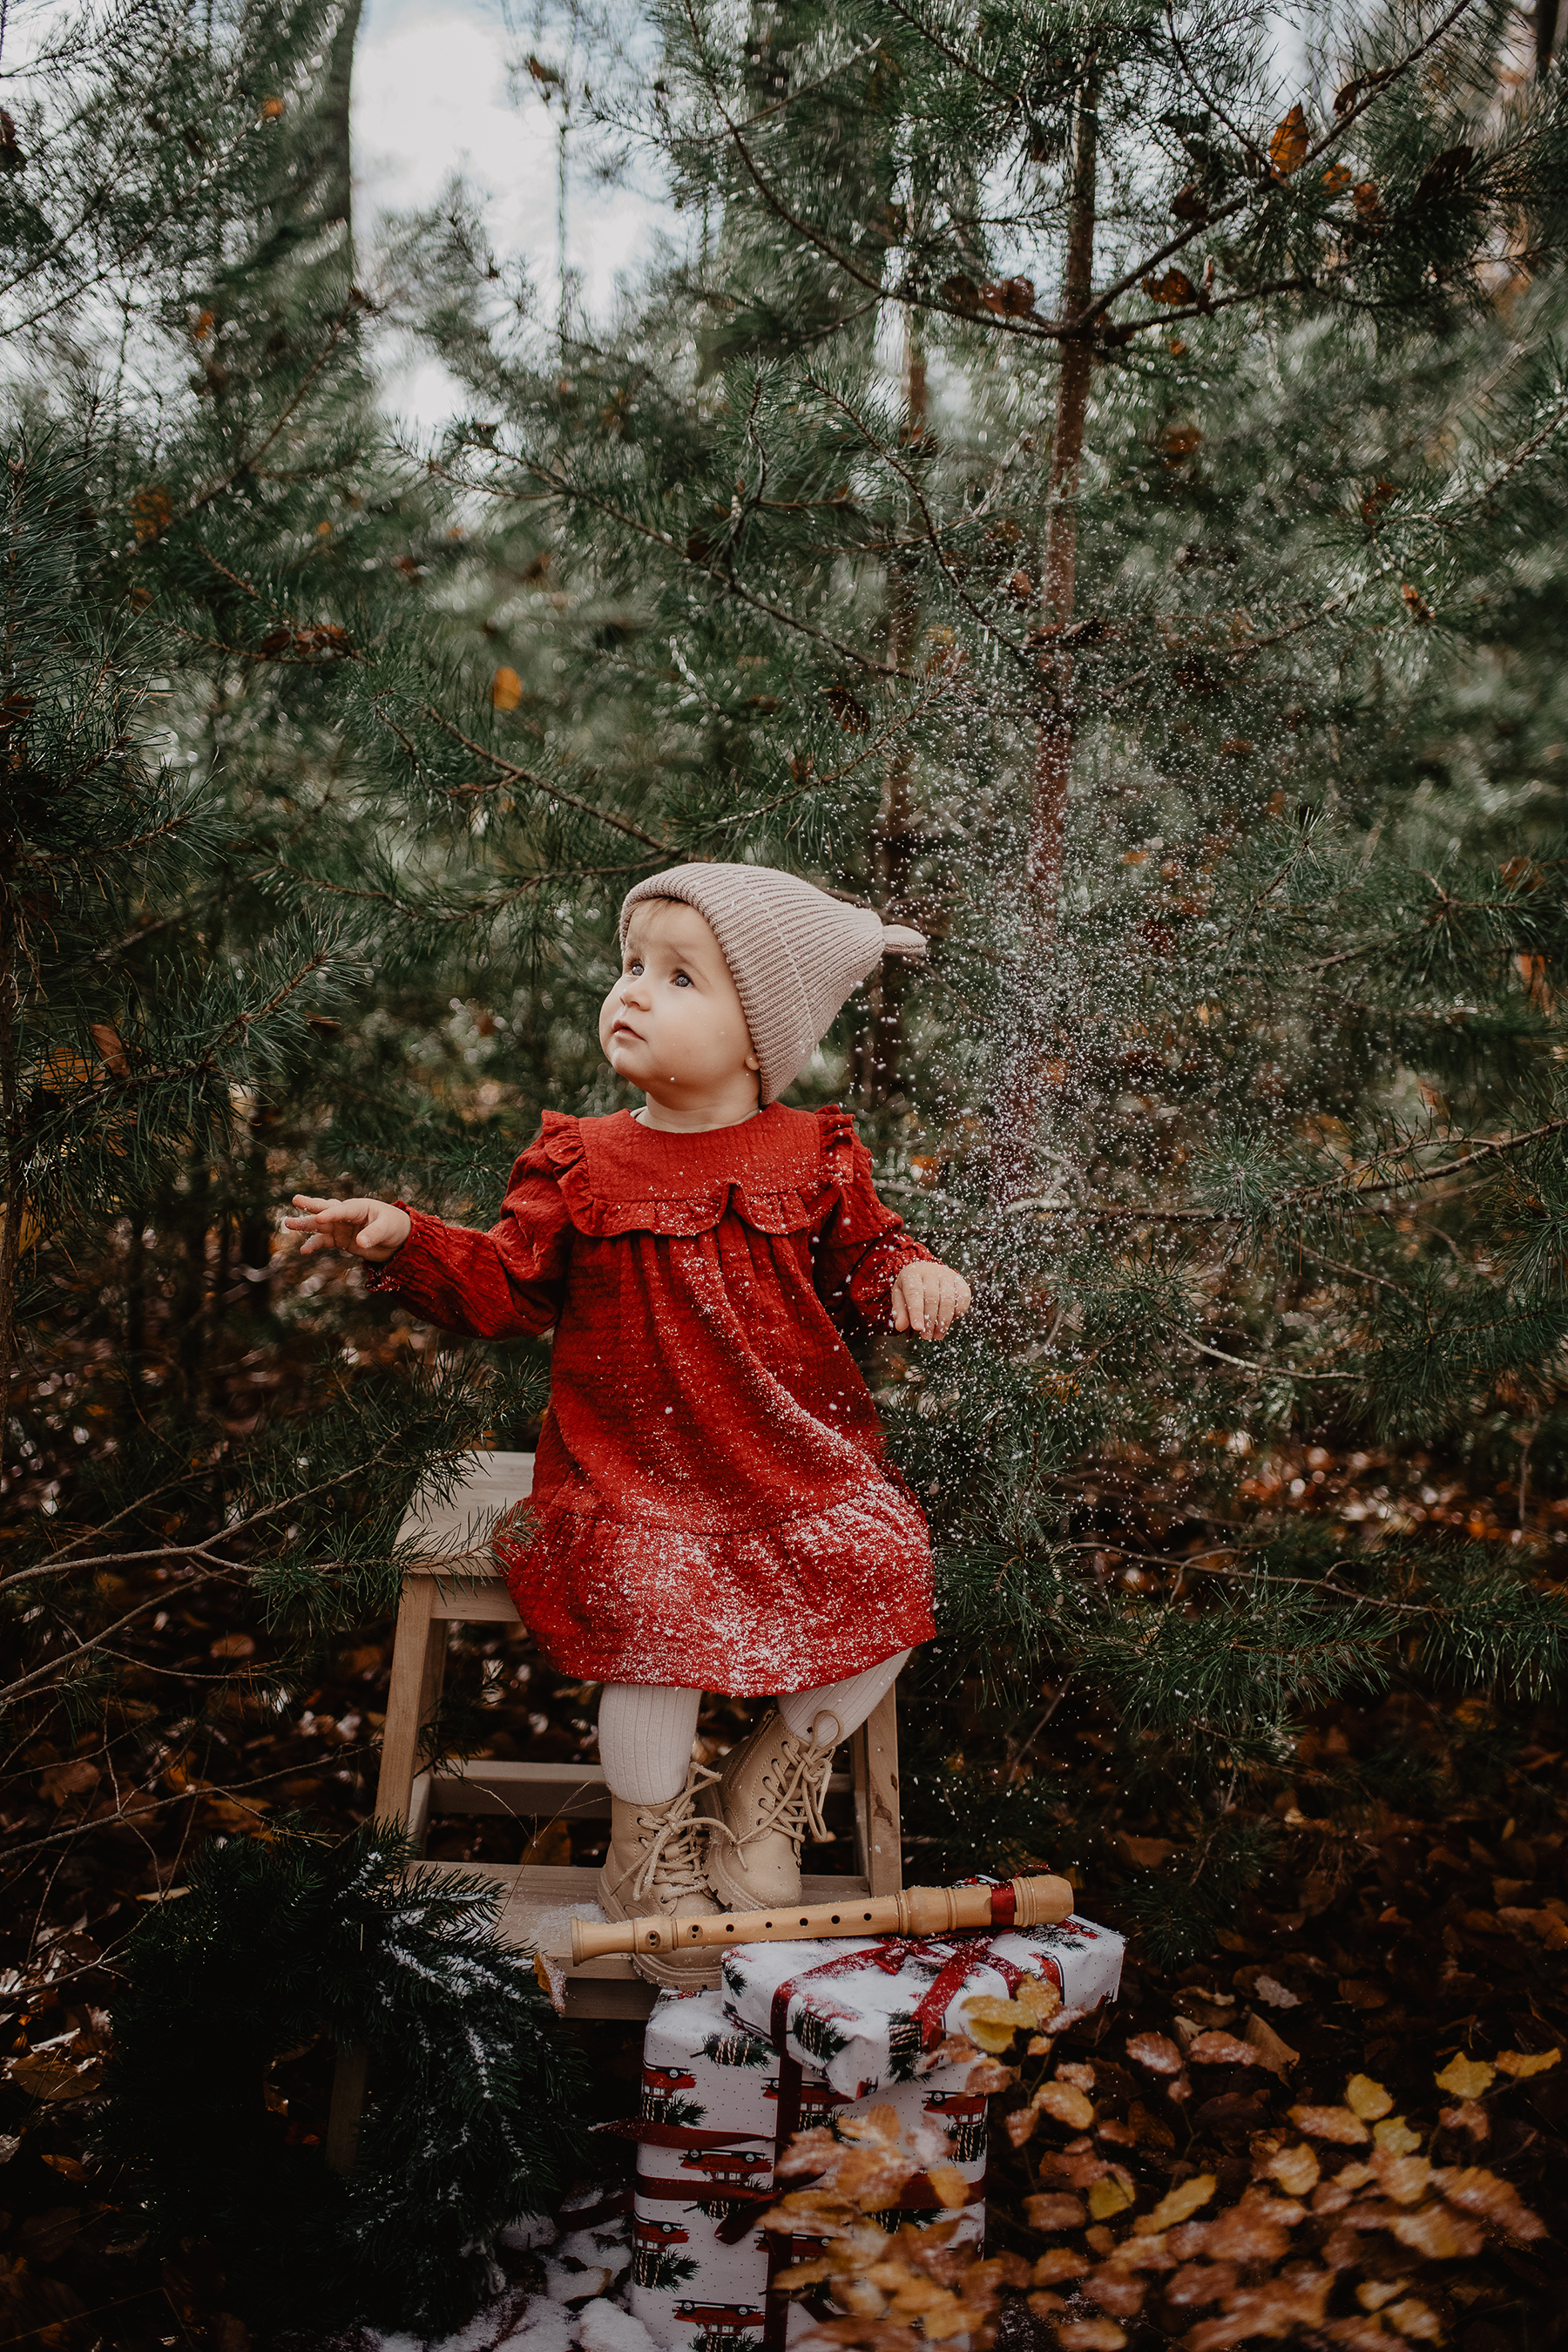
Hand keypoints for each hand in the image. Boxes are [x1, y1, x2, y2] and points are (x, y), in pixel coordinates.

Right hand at [284, 1194, 411, 1262]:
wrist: (398, 1239)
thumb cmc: (394, 1227)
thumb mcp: (387, 1229)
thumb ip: (373, 1235)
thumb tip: (360, 1243)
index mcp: (359, 1207)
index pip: (342, 1209)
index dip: (331, 1213)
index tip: (320, 1217)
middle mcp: (346, 1215)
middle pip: (326, 1209)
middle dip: (311, 1206)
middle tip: (295, 1200)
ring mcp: (341, 1227)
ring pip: (319, 1225)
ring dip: (305, 1225)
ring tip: (287, 1223)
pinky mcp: (340, 1240)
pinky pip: (324, 1241)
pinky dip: (313, 1245)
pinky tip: (303, 1250)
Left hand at [890, 1259, 970, 1339]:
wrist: (926, 1271)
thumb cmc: (911, 1287)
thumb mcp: (900, 1296)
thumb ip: (900, 1311)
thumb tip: (900, 1327)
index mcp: (913, 1273)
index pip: (914, 1293)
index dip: (916, 1312)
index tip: (917, 1328)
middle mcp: (931, 1271)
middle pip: (932, 1298)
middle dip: (930, 1321)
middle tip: (926, 1336)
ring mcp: (948, 1275)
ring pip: (948, 1300)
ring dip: (943, 1321)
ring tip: (937, 1334)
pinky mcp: (960, 1281)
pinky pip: (963, 1298)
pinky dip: (958, 1313)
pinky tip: (949, 1322)